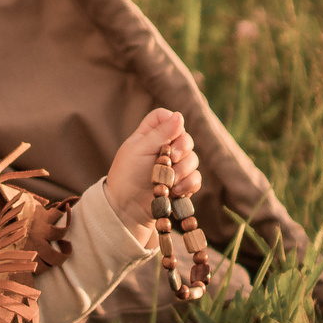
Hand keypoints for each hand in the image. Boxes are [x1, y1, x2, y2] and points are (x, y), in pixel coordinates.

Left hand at [103, 108, 197, 241]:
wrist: (126, 207)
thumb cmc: (127, 174)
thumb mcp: (139, 149)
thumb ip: (160, 133)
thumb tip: (179, 115)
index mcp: (150, 134)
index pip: (165, 117)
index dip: (170, 122)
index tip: (167, 135)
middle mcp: (165, 147)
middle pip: (186, 138)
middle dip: (182, 149)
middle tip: (172, 159)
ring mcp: (175, 166)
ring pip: (193, 159)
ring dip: (183, 170)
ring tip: (169, 182)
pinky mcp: (182, 183)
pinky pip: (196, 178)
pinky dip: (188, 184)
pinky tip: (175, 191)